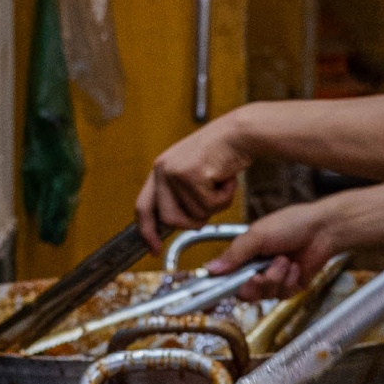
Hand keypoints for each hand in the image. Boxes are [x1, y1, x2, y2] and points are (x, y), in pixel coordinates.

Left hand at [136, 115, 252, 249]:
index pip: (143, 207)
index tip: (154, 250)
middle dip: (193, 221)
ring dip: (214, 206)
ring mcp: (175, 172)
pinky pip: (209, 205)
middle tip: (211, 204)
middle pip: (170, 220)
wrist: (240, 133)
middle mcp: (162, 170)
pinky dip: (224, 197)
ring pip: (194, 215)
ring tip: (221, 184)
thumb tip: (174, 224)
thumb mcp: (193, 173)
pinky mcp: (191, 174)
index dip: (147, 232)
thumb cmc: (222, 155)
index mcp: (160, 171)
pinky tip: (227, 178)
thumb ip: (179, 195)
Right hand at [203, 183, 383, 298]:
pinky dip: (289, 281)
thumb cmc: (293, 223)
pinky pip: (282, 295)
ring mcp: (274, 278)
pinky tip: (296, 267)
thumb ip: (235, 254)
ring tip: (285, 261)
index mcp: (245, 253)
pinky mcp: (290, 286)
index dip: (219, 287)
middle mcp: (257, 267)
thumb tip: (211, 268)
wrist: (324, 230)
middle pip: (244, 292)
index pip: (225, 276)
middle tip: (261, 273)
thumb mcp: (258, 235)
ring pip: (264, 295)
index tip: (215, 293)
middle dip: (255, 283)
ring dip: (275, 278)